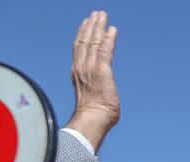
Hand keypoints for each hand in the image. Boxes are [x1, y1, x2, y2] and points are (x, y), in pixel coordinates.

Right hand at [66, 11, 119, 151]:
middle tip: (96, 14)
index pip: (79, 48)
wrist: (92, 120)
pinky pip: (105, 50)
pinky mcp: (102, 71)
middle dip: (90, 26)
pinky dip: (108, 39)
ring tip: (102, 15)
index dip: (82, 34)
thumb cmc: (93, 115)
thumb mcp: (90, 98)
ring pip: (93, 41)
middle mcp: (82, 67)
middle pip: (85, 40)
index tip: (86, 23)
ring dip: (98, 27)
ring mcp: (90, 68)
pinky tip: (112, 30)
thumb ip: (93, 90)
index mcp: (77, 73)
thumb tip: (98, 96)